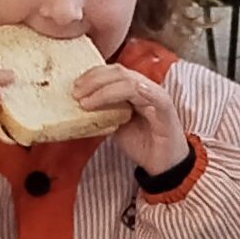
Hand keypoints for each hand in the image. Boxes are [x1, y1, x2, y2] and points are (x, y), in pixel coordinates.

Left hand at [69, 61, 191, 180]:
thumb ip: (103, 112)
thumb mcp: (116, 125)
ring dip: (103, 90)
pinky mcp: (165, 108)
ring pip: (128, 81)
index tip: (74, 87)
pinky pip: (149, 94)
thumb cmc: (143, 145)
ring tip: (86, 102)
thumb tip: (81, 104)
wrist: (164, 166)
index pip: (112, 73)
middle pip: (118, 72)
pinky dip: (132, 91)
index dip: (91, 76)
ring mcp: (156, 96)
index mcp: (133, 89)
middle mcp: (145, 87)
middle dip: (94, 79)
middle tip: (76, 92)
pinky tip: (113, 96)